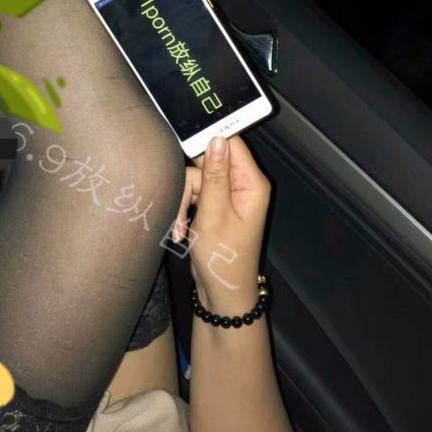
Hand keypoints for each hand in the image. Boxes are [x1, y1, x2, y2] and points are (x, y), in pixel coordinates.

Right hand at [174, 135, 270, 315]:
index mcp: (251, 183)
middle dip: (189, 184)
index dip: (207, 141)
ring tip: (181, 229)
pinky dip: (184, 209)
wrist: (221, 293)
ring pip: (195, 179)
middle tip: (181, 205)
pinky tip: (181, 231)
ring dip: (183, 202)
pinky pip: (194, 193)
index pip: (231, 144)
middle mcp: (242, 184)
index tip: (183, 144)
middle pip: (207, 161)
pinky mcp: (215, 204)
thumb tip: (216, 138)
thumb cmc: (223, 258)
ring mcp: (227, 194)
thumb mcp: (213, 215)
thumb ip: (213, 176)